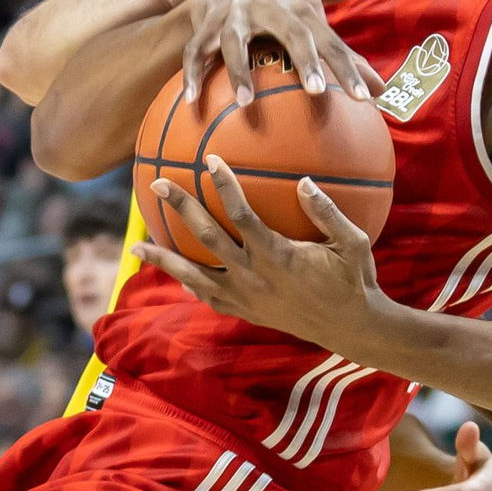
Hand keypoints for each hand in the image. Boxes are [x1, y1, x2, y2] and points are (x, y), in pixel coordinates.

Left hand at [128, 156, 379, 349]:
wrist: (351, 328)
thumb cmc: (354, 280)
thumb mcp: (353, 243)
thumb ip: (328, 213)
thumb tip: (304, 181)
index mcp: (277, 255)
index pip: (241, 215)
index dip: (224, 187)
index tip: (210, 161)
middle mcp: (253, 276)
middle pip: (207, 238)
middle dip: (181, 209)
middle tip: (158, 185)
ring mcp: (245, 297)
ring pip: (195, 275)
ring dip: (165, 259)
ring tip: (137, 247)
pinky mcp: (245, 311)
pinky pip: (209, 297)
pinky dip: (188, 285)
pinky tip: (175, 275)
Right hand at [151, 0, 379, 105]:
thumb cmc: (264, 12)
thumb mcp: (298, 21)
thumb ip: (334, 50)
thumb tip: (381, 85)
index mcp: (296, 6)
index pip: (329, 37)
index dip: (348, 64)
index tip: (367, 97)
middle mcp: (267, 0)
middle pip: (292, 29)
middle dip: (305, 58)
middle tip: (318, 92)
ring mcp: (232, 6)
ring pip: (235, 40)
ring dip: (239, 71)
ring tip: (246, 104)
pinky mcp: (202, 14)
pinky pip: (196, 48)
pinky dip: (194, 74)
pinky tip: (193, 102)